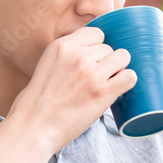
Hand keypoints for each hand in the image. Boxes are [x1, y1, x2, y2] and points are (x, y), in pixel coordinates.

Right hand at [6, 26, 136, 155]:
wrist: (32, 128)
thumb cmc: (36, 103)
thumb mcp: (47, 65)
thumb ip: (67, 55)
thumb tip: (91, 53)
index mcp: (62, 46)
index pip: (96, 33)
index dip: (96, 48)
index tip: (90, 62)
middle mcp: (78, 55)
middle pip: (109, 47)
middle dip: (104, 62)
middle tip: (92, 80)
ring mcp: (92, 73)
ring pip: (122, 58)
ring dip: (117, 71)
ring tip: (103, 85)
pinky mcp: (103, 92)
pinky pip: (130, 76)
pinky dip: (126, 83)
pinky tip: (115, 91)